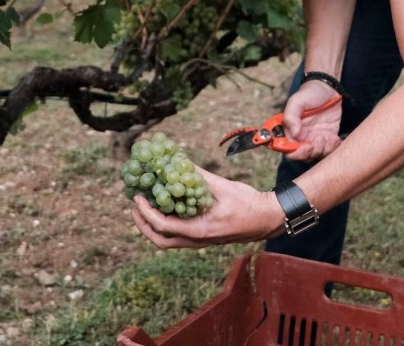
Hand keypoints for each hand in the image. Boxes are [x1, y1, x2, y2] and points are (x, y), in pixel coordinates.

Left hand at [129, 166, 284, 248]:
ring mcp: (201, 241)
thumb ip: (198, 176)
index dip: (146, 212)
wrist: (268, 219)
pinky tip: (166, 207)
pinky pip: (178, 236)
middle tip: (134, 206)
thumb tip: (178, 161)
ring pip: (168, 241)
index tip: (138, 198)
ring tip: (145, 206)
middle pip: (159, 241)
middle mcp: (197, 240)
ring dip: (152, 226)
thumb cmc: (249, 203)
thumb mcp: (222, 186)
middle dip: (143, 224)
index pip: (163, 226)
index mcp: (200, 230)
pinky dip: (166, 224)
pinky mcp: (204, 238)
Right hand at [282, 80, 342, 160]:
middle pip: (303, 156)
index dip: (296, 152)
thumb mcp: (297, 101)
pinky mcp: (328, 138)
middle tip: (320, 138)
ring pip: (317, 155)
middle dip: (312, 152)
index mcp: (290, 131)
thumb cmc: (309, 93)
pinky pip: (329, 150)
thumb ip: (291, 116)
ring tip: (329, 137)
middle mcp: (301, 137)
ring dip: (323, 150)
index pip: (288, 150)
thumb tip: (294, 133)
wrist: (328, 88)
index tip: (306, 145)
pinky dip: (333, 148)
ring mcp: (314, 139)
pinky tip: (335, 138)